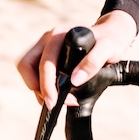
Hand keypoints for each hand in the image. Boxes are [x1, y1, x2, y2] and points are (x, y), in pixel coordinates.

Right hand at [18, 11, 136, 107]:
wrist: (111, 35)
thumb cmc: (109, 41)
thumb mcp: (107, 49)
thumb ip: (93, 62)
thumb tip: (74, 80)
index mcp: (59, 36)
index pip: (45, 63)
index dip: (47, 85)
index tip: (55, 101)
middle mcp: (48, 39)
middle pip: (27, 65)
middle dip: (38, 88)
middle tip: (53, 104)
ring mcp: (45, 46)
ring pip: (27, 69)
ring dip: (37, 88)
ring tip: (53, 101)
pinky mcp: (46, 54)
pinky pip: (34, 70)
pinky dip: (40, 84)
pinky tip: (54, 94)